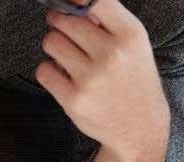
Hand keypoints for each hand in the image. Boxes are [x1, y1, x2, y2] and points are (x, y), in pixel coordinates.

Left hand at [35, 0, 169, 161]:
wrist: (140, 126)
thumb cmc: (132, 77)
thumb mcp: (134, 44)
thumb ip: (107, 20)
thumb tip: (70, 2)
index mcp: (131, 34)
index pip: (95, 0)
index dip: (75, 0)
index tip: (70, 4)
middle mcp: (112, 54)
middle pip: (65, 20)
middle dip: (59, 23)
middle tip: (64, 30)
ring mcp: (91, 78)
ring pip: (51, 42)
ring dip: (54, 46)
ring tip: (67, 55)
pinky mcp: (74, 99)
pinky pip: (44, 71)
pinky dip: (49, 71)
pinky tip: (64, 76)